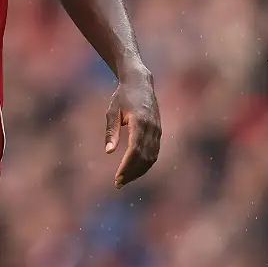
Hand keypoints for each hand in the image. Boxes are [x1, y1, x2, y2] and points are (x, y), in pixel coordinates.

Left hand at [104, 70, 161, 188]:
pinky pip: (154, 152)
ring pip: (151, 157)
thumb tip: (108, 152)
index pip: (135, 150)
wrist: (141, 82)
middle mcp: (152, 128)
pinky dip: (146, 164)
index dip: (127, 166)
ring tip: (124, 179)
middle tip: (118, 183)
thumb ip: (111, 131)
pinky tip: (134, 170)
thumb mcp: (112, 111)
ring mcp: (157, 130)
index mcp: (140, 122)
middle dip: (132, 172)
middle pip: (144, 157)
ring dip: (139, 171)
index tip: (117, 177)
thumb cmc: (123, 96)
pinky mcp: (159, 132)